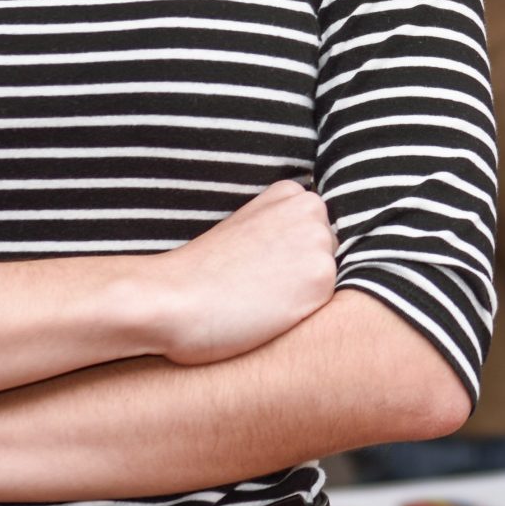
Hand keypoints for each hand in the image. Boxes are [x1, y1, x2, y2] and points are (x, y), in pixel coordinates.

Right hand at [143, 180, 337, 365]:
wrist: (176, 298)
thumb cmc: (202, 272)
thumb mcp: (246, 227)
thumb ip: (280, 227)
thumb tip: (307, 248)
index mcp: (290, 192)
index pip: (315, 230)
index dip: (288, 254)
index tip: (256, 263)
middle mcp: (311, 209)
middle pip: (329, 252)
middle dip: (303, 270)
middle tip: (257, 283)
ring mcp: (319, 242)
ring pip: (328, 278)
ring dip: (304, 292)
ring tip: (261, 296)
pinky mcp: (322, 278)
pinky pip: (328, 303)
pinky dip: (303, 313)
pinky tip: (270, 310)